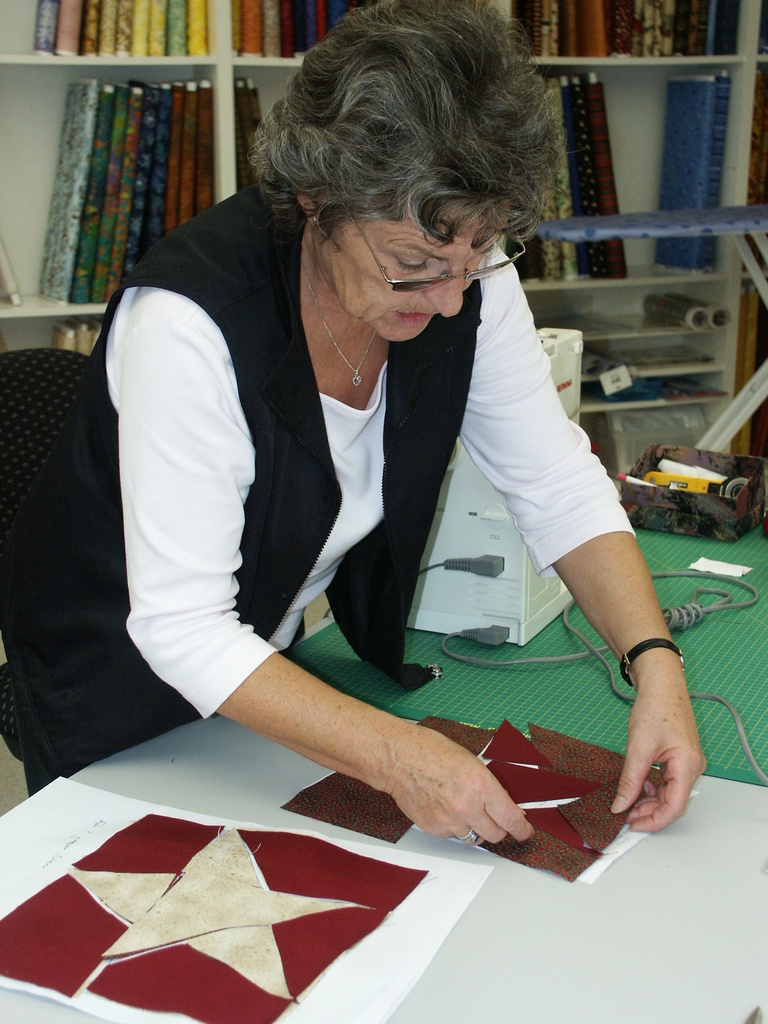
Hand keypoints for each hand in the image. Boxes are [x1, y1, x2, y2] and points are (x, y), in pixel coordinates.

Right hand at [383, 722, 532, 843]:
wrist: (399, 758)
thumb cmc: (430, 751)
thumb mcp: (470, 761)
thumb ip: (489, 786)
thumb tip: (504, 805)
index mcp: (480, 785)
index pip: (510, 818)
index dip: (521, 829)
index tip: (525, 831)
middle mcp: (467, 806)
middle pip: (496, 835)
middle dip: (499, 828)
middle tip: (495, 819)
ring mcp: (449, 820)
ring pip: (474, 838)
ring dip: (475, 828)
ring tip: (463, 808)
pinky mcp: (434, 828)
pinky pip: (453, 836)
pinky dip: (454, 826)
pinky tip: (445, 808)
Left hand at [611, 650, 704, 831]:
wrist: (660, 683)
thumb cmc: (655, 708)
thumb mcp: (638, 747)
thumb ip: (630, 780)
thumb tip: (620, 805)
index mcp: (688, 766)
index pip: (675, 807)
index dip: (653, 820)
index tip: (632, 824)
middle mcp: (692, 767)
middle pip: (673, 802)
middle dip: (649, 811)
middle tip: (625, 814)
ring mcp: (686, 763)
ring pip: (669, 793)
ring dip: (649, 800)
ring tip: (627, 801)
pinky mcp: (678, 758)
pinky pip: (667, 781)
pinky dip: (651, 787)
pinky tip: (637, 785)